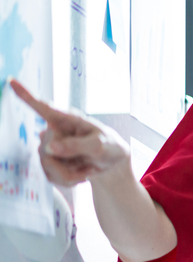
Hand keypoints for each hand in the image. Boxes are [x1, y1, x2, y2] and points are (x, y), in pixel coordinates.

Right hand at [9, 79, 129, 186]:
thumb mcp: (100, 146)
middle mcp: (56, 131)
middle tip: (90, 166)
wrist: (112, 163)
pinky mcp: (50, 160)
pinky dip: (68, 180)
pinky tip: (81, 173)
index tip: (11, 81)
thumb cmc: (109, 146)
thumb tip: (49, 147)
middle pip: (46, 150)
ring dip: (70, 174)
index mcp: (68, 119)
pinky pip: (50, 176)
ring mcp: (51, 146)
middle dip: (68, 164)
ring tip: (87, 169)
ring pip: (47, 166)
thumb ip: (76, 146)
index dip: (26, 95)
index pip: (44, 107)